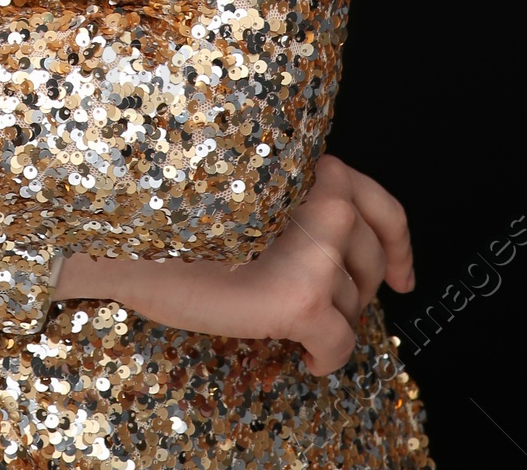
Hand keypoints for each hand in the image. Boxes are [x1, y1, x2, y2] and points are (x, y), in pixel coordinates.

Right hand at [54, 152, 414, 373]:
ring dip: (327, 320)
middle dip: (351, 290)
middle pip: (368, 261)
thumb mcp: (243, 190)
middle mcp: (319, 199)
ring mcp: (315, 248)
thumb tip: (338, 249)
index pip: (376, 200)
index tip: (403, 274)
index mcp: (303, 167)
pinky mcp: (302, 298)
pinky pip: (340, 346)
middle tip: (318, 304)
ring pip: (355, 305)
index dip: (397, 243)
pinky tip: (299, 356)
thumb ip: (291, 202)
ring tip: (281, 319)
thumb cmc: (168, 217)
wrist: (123, 240)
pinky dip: (324, 359)